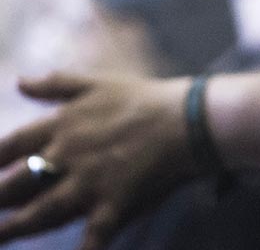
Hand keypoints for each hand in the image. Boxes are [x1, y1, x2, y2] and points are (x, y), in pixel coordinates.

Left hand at [0, 71, 193, 249]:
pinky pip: (91, 239)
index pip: (11, 145)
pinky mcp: (112, 205)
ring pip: (40, 213)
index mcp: (63, 124)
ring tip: (0, 236)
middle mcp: (68, 155)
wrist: (185, 120)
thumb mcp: (98, 83)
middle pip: (17, 184)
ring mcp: (88, 183)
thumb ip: (57, 84)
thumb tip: (19, 81)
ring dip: (15, 230)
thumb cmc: (143, 99)